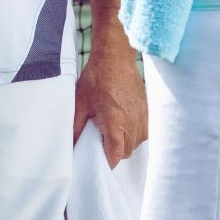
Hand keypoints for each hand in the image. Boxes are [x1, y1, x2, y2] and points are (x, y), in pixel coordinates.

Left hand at [73, 22, 147, 167]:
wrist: (114, 57)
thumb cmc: (96, 78)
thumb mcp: (80, 102)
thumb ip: (76, 127)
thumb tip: (72, 145)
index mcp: (116, 124)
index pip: (115, 156)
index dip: (106, 161)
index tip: (98, 160)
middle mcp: (132, 123)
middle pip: (126, 152)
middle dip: (113, 152)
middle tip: (101, 142)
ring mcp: (142, 117)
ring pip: (136, 143)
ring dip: (125, 142)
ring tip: (112, 130)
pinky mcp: (147, 110)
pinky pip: (144, 132)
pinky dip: (134, 133)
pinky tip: (124, 124)